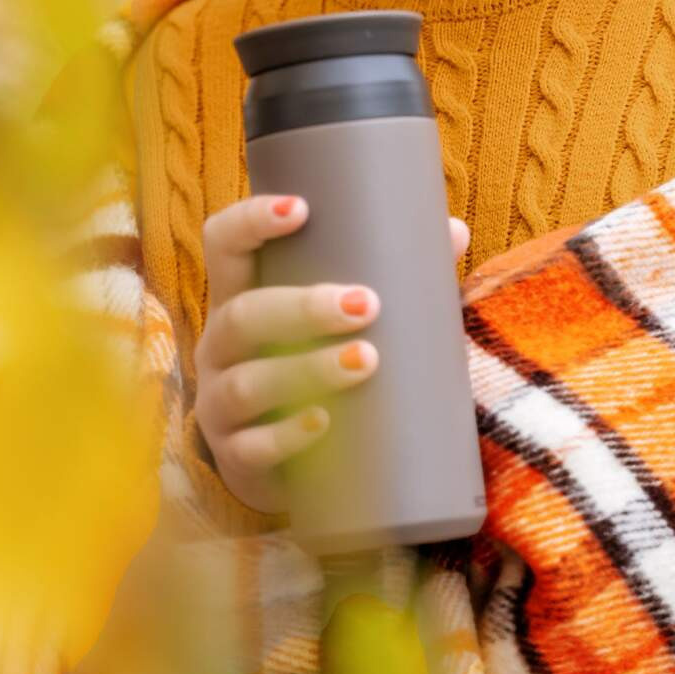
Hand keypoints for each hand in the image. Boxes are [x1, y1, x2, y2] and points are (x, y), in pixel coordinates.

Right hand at [196, 194, 470, 512]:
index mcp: (241, 295)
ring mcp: (220, 403)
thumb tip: (455, 230)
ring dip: (307, 369)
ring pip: (249, 382)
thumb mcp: (343, 319)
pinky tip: (324, 422)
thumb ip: (393, 277)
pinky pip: (254, 446)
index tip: (301, 208)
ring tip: (365, 361)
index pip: (224, 243)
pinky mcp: (235, 457)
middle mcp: (220, 345)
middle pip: (244, 315)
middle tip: (366, 304)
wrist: (293, 465)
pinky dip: (289, 434)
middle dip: (303, 307)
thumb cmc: (320, 363)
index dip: (251, 220)